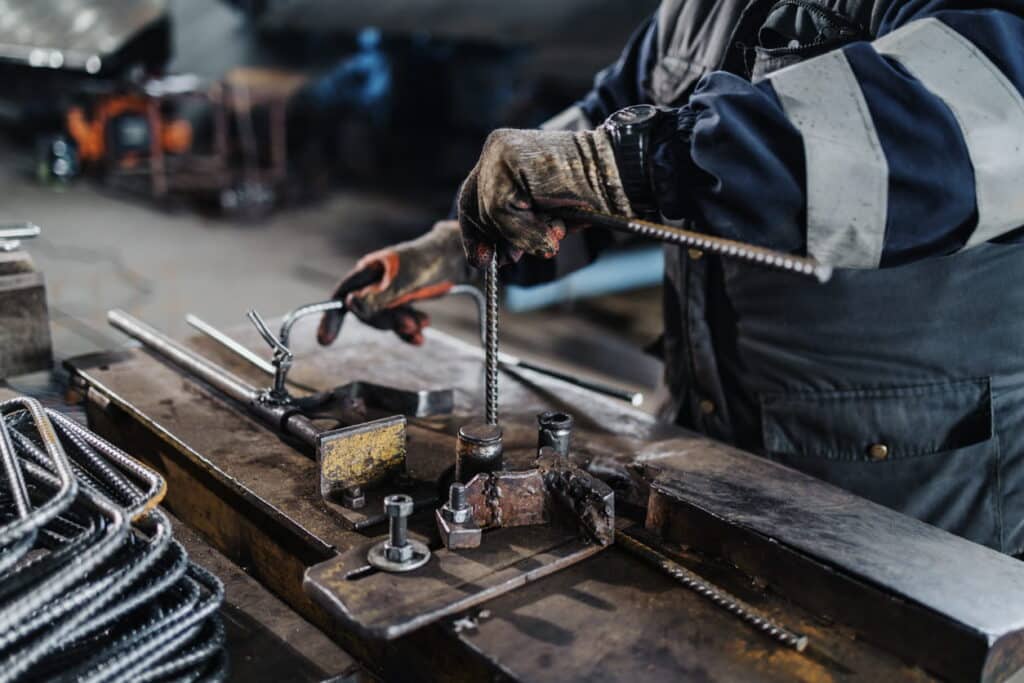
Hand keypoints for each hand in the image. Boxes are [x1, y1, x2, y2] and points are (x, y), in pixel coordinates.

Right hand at [317, 220, 471, 345]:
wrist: (457, 259)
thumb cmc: (428, 262)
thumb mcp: (402, 281)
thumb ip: (378, 296)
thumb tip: (349, 304)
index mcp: (368, 270)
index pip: (342, 295)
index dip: (332, 318)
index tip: (326, 341)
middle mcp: (375, 282)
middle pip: (366, 313)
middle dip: (386, 322)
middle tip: (409, 325)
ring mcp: (389, 293)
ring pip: (385, 320)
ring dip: (401, 327)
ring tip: (422, 326)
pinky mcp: (403, 302)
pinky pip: (399, 323)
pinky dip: (409, 330)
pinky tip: (421, 336)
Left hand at [457, 127, 632, 267]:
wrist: (619, 173)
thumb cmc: (589, 194)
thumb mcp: (543, 215)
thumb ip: (514, 226)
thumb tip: (488, 256)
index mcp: (504, 158)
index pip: (473, 199)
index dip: (475, 233)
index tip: (481, 260)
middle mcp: (498, 149)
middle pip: (479, 207)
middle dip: (500, 238)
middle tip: (514, 257)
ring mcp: (502, 152)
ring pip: (491, 212)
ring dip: (522, 234)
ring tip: (556, 231)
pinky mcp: (511, 160)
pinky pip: (501, 210)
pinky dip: (526, 229)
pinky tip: (556, 226)